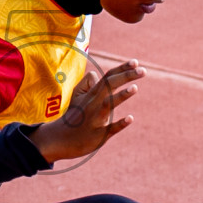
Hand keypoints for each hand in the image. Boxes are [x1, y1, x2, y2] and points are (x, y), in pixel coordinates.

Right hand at [29, 60, 143, 162]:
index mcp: (91, 94)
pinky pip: (110, 128)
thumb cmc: (73, 116)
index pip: (108, 77)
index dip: (122, 69)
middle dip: (126, 76)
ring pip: (108, 104)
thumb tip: (96, 75)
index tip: (136, 62)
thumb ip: (87, 84)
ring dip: (121, 96)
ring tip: (135, 88)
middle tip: (143, 71)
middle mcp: (94, 103)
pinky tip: (130, 118)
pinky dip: (120, 123)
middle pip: (110, 85)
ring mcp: (96, 119)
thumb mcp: (76, 96)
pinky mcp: (98, 135)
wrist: (60, 139)